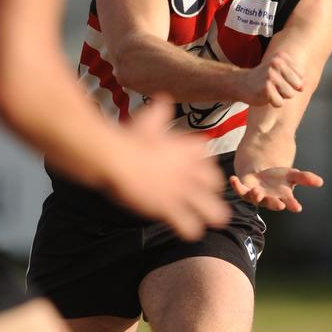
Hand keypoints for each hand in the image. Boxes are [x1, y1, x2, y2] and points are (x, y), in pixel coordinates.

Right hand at [113, 97, 229, 239]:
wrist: (115, 159)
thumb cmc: (129, 138)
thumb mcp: (146, 120)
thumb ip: (159, 112)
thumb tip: (164, 99)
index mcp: (186, 149)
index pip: (208, 158)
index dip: (207, 166)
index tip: (204, 172)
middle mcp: (189, 170)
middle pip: (214, 182)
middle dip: (214, 190)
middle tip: (210, 195)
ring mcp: (181, 191)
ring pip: (209, 208)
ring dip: (213, 214)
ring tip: (216, 220)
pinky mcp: (169, 208)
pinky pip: (188, 224)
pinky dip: (190, 229)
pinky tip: (190, 232)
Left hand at [229, 166, 322, 211]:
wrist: (261, 173)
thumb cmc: (278, 177)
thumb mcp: (293, 175)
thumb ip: (305, 178)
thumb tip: (320, 182)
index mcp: (283, 198)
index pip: (289, 203)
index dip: (292, 205)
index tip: (297, 207)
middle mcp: (269, 199)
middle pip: (272, 204)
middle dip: (274, 204)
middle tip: (278, 204)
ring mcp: (256, 196)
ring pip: (255, 199)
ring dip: (256, 196)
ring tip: (257, 191)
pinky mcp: (244, 191)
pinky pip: (239, 190)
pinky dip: (236, 186)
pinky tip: (233, 178)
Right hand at [241, 51, 303, 106]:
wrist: (241, 83)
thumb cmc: (264, 79)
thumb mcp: (281, 71)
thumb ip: (296, 77)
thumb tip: (302, 87)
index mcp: (282, 56)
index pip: (300, 77)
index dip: (290, 82)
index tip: (278, 79)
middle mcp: (277, 63)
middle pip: (297, 85)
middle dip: (288, 90)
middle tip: (274, 86)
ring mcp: (270, 75)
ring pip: (290, 94)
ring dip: (281, 96)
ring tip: (270, 90)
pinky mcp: (265, 87)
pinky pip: (280, 103)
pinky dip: (274, 103)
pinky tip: (265, 96)